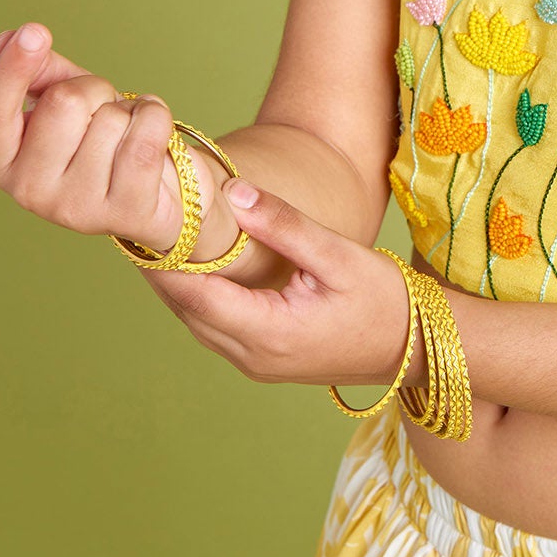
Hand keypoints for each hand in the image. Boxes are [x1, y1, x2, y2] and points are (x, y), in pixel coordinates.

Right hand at [0, 21, 223, 255]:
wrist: (155, 193)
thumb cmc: (101, 140)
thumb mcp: (66, 101)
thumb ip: (41, 73)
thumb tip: (20, 39)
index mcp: (3, 159)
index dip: (13, 68)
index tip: (33, 33)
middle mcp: (29, 190)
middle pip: (66, 101)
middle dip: (94, 90)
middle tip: (101, 112)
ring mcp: (75, 208)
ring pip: (110, 119)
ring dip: (127, 111)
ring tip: (124, 135)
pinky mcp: (123, 214)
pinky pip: (147, 136)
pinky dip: (157, 118)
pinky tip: (153, 136)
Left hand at [137, 181, 418, 390]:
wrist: (415, 347)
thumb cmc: (383, 300)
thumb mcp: (338, 255)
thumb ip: (283, 224)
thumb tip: (232, 192)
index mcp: (269, 332)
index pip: (194, 293)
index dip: (162, 260)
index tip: (141, 223)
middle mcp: (253, 357)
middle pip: (187, 309)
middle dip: (162, 269)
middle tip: (141, 221)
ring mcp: (257, 365)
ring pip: (197, 321)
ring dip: (178, 284)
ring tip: (159, 238)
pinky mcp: (264, 361)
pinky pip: (216, 328)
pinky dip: (200, 298)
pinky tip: (197, 267)